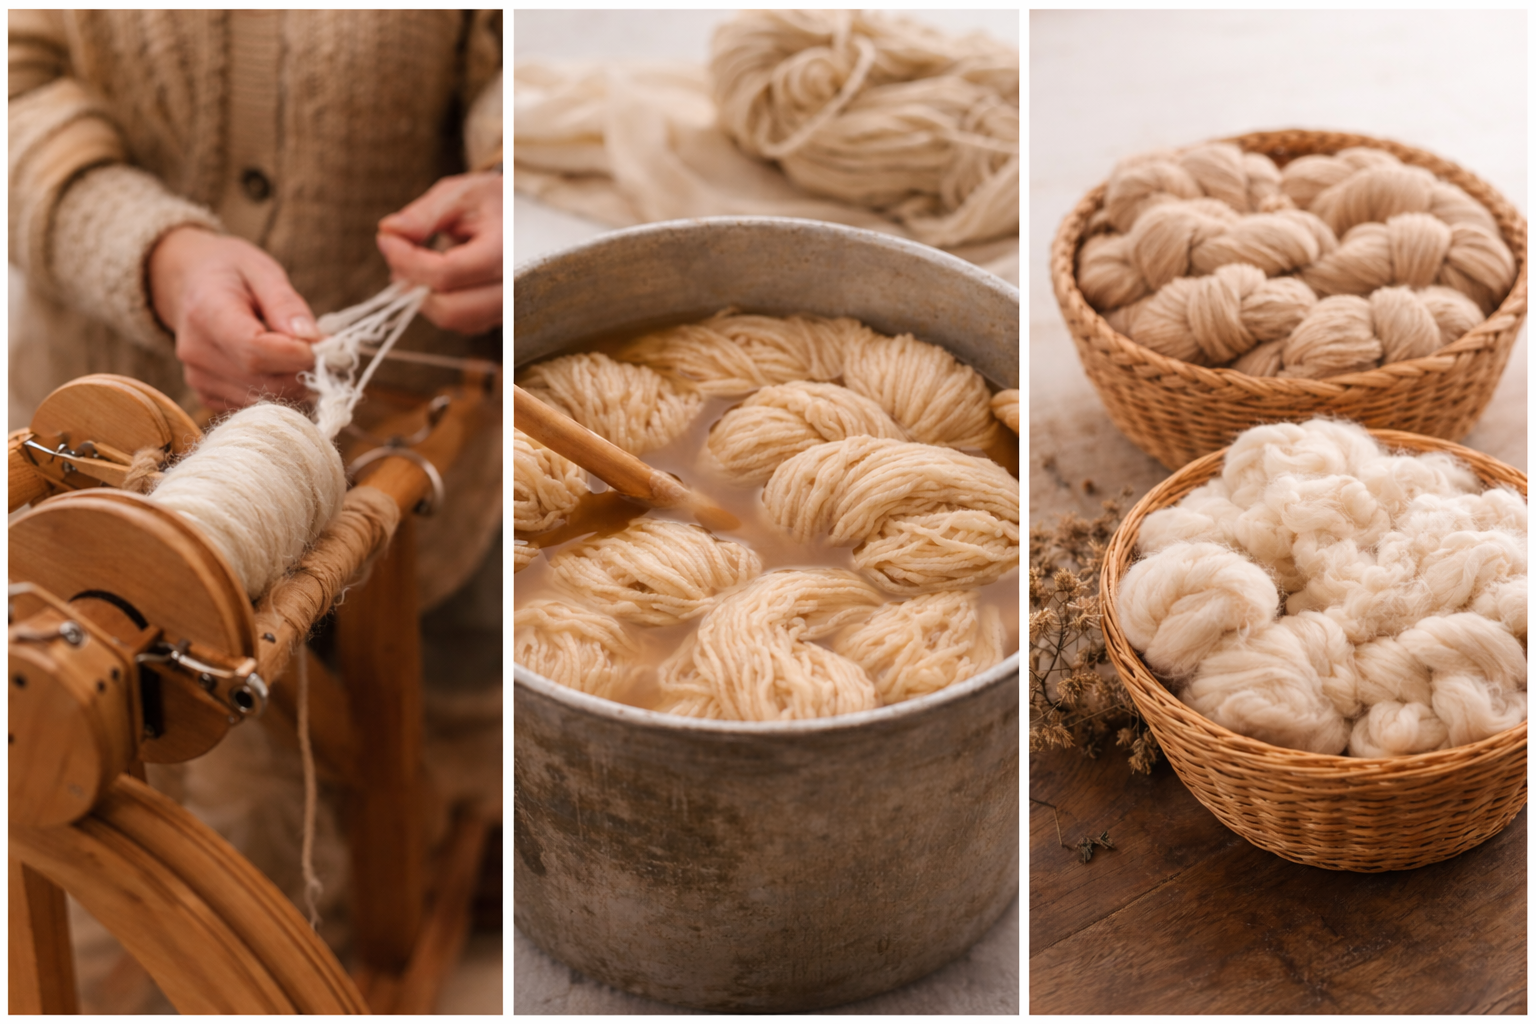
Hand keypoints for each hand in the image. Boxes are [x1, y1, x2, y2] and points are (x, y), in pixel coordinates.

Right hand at [148, 226, 319, 411]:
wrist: (189, 283)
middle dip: (303, 372)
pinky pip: (254, 406)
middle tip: (321, 352)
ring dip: (294, 384)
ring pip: (263, 400)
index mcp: (206, 313)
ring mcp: (198, 377)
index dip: (296, 354)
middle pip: (264, 381)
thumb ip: (287, 304)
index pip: (255, 350)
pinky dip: (277, 392)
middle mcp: (196, 352)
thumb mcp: (262, 271)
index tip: (323, 344)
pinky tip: (277, 367)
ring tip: (298, 356)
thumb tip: (312, 338)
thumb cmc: (230, 273)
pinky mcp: (206, 394)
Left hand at [376, 172, 501, 334]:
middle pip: (450, 309)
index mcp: (505, 251)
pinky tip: (432, 280)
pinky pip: (464, 324)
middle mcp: (514, 288)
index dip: (407, 260)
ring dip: (424, 298)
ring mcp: (510, 308)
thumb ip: (424, 214)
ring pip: (455, 321)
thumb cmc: (492, 202)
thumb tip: (389, 232)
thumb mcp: (460, 195)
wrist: (526, 219)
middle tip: (395, 258)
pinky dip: (440, 305)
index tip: (386, 240)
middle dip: (412, 285)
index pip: (447, 272)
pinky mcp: (501, 316)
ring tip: (411, 267)